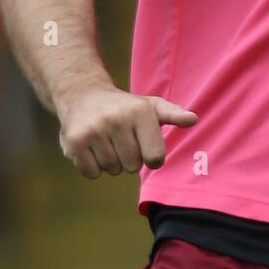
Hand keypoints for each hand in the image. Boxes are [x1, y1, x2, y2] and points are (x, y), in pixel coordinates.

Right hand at [58, 86, 197, 178]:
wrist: (82, 96)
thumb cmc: (124, 107)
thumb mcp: (151, 106)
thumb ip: (173, 115)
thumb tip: (193, 119)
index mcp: (140, 112)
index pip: (155, 158)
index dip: (151, 158)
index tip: (144, 145)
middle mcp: (116, 119)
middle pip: (133, 166)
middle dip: (129, 159)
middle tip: (121, 140)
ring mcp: (94, 130)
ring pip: (113, 170)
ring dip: (111, 162)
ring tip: (106, 141)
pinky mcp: (75, 142)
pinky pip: (92, 173)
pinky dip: (92, 167)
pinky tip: (91, 148)